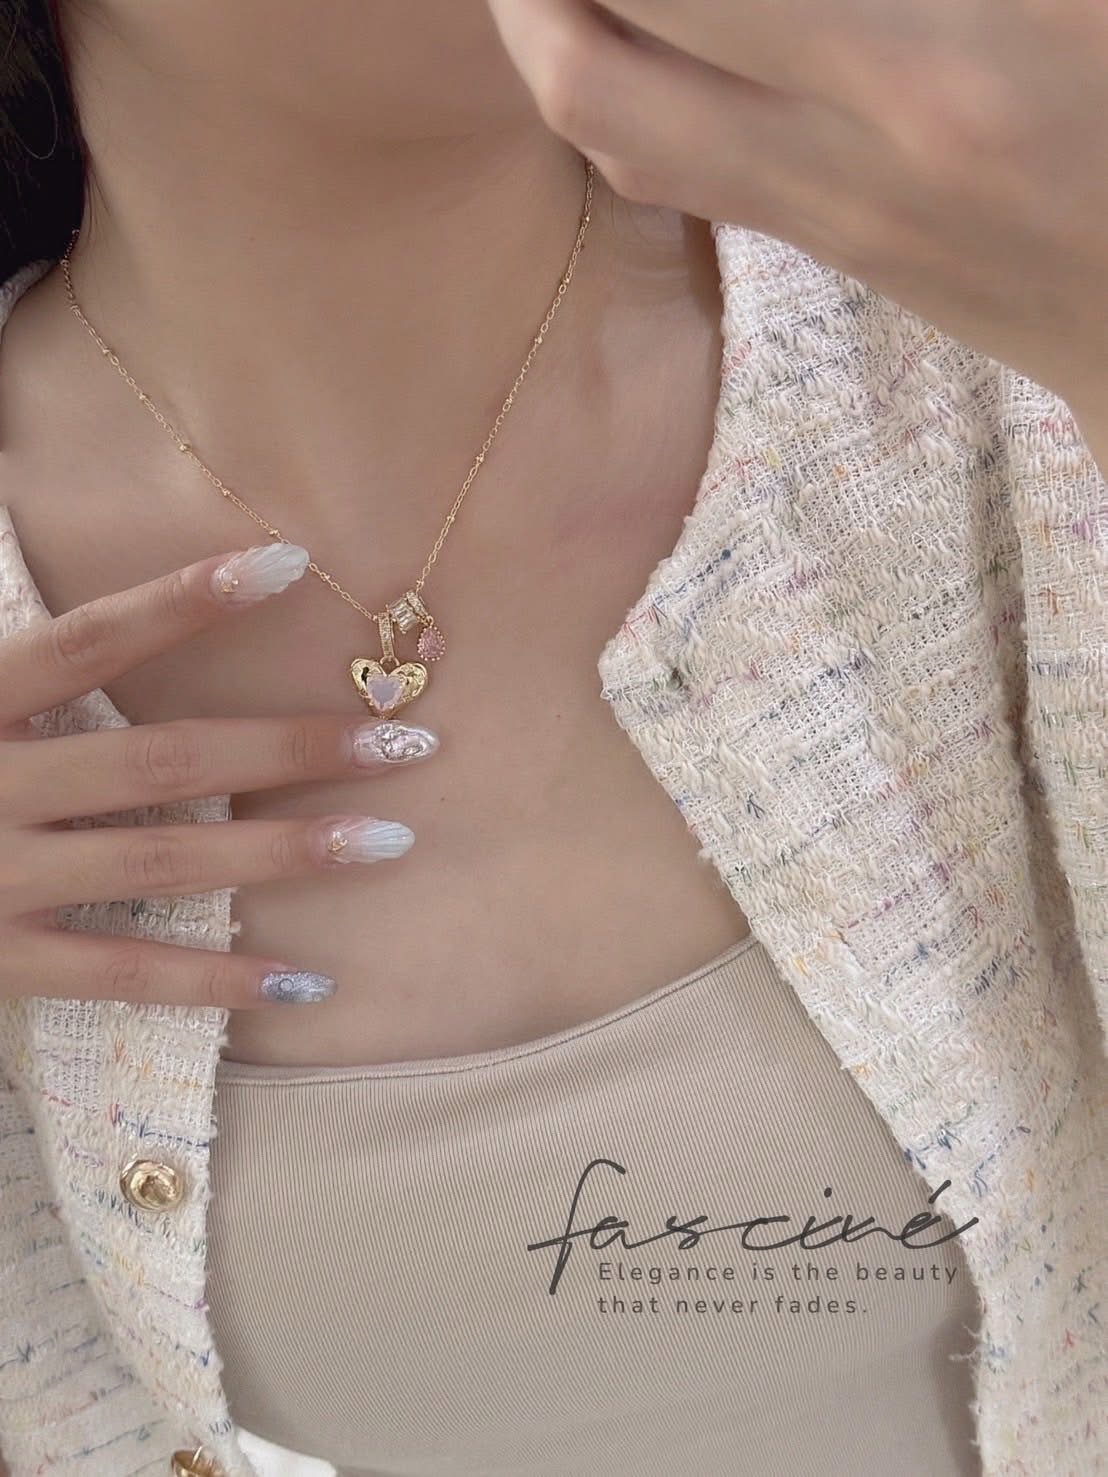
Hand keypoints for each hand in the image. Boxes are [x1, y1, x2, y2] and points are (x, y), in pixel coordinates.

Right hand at [0, 544, 434, 1009]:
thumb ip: (24, 665)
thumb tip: (85, 589)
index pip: (88, 638)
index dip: (187, 599)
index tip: (292, 562)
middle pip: (162, 759)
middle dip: (289, 748)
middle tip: (407, 739)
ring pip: (162, 862)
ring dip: (283, 852)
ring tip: (390, 839)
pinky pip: (122, 974)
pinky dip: (213, 981)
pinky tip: (303, 982)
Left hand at [486, 0, 1107, 408]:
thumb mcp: (1061, 4)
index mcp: (924, 74)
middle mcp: (841, 163)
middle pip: (591, 73)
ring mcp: (824, 221)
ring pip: (613, 140)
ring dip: (552, 38)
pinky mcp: (831, 246)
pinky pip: (671, 174)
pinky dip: (615, 90)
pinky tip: (632, 20)